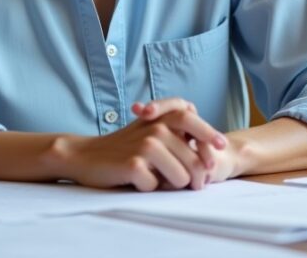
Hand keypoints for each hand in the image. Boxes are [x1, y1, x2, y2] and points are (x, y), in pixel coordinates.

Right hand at [58, 99, 225, 191]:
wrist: (85, 155)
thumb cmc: (124, 147)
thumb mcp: (151, 132)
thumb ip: (177, 137)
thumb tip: (209, 162)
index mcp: (161, 118)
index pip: (192, 121)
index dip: (210, 135)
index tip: (221, 146)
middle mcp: (156, 128)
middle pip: (194, 160)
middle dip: (197, 178)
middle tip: (196, 186)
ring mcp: (146, 145)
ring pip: (181, 178)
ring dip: (173, 186)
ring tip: (157, 180)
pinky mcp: (135, 164)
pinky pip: (157, 187)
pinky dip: (150, 189)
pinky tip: (137, 181)